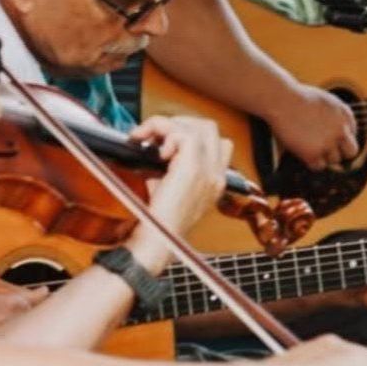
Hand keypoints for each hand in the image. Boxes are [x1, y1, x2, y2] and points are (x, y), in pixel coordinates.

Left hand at [126, 114, 229, 266]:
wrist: (158, 242)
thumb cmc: (159, 224)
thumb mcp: (169, 191)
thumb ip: (170, 169)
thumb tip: (153, 146)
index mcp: (214, 181)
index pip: (219, 143)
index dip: (192, 134)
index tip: (168, 141)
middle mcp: (216, 174)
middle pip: (209, 128)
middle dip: (179, 124)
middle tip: (155, 136)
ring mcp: (207, 170)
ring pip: (197, 126)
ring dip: (166, 126)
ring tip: (147, 139)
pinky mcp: (192, 168)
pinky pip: (182, 132)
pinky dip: (163, 132)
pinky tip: (154, 150)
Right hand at [271, 82, 358, 170]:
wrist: (281, 100)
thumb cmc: (297, 97)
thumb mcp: (325, 100)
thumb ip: (336, 116)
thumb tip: (338, 133)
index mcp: (345, 114)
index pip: (352, 133)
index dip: (340, 136)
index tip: (330, 137)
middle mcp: (340, 130)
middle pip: (351, 151)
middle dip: (341, 152)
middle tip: (328, 151)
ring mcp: (327, 143)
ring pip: (334, 160)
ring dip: (323, 156)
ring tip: (309, 146)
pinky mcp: (313, 153)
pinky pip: (319, 166)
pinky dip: (312, 162)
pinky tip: (303, 152)